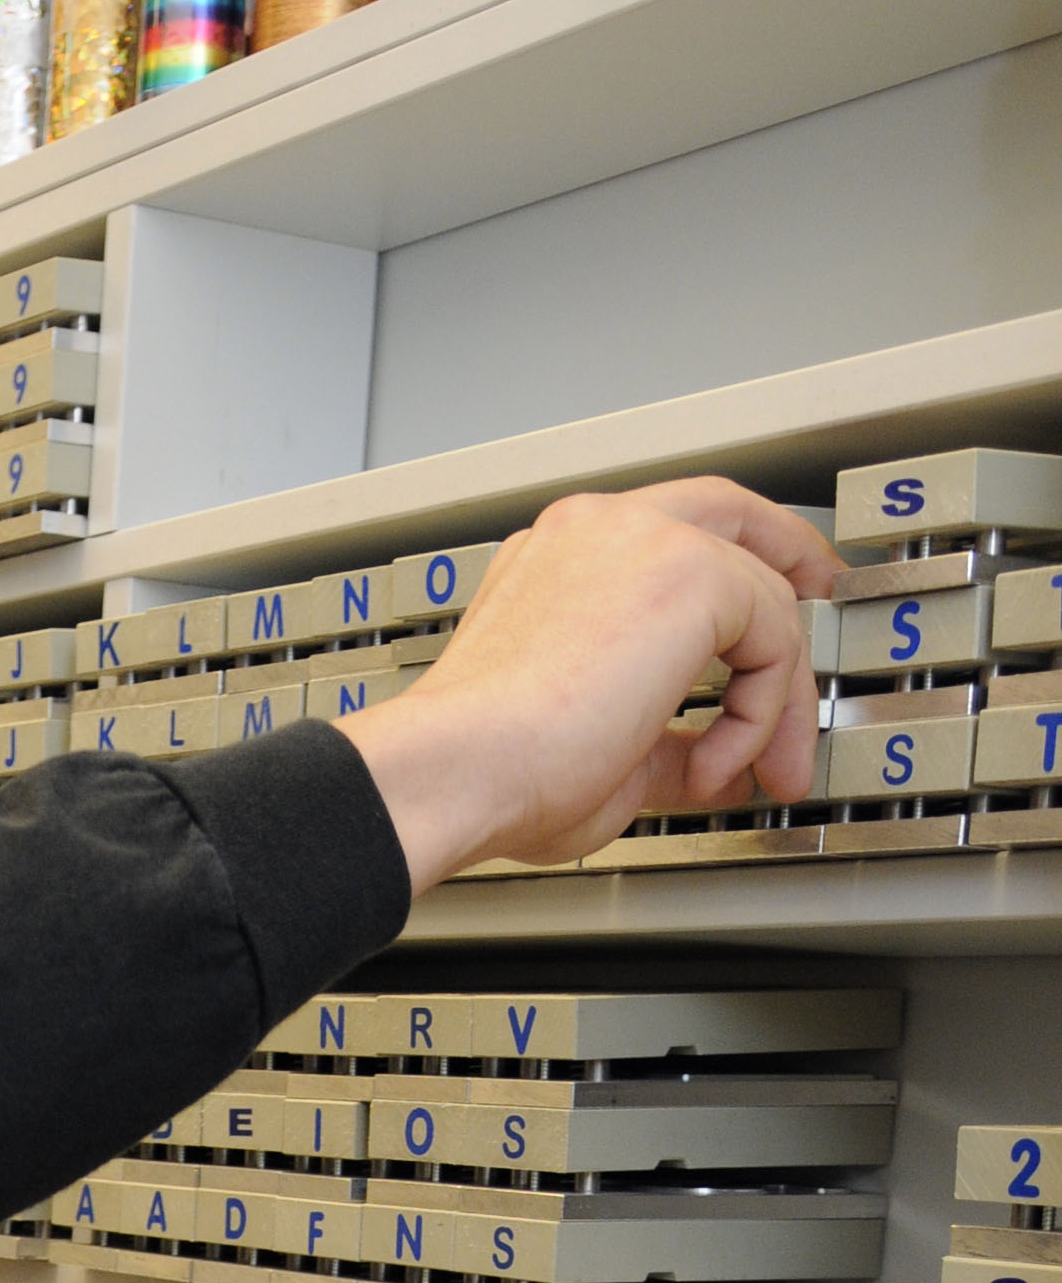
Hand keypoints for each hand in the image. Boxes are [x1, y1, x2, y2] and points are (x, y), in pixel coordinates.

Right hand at [341, 479, 842, 891]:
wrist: (458, 767)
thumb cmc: (492, 767)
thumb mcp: (598, 748)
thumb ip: (668, 739)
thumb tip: (716, 763)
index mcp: (560, 564)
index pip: (670, 548)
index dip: (727, 601)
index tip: (756, 655)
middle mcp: (598, 531)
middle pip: (730, 514)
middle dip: (791, 564)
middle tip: (824, 609)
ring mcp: (639, 538)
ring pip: (762, 591)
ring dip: (778, 694)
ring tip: (765, 769)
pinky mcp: (686, 570)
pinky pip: (773, 634)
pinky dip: (762, 713)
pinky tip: (716, 764)